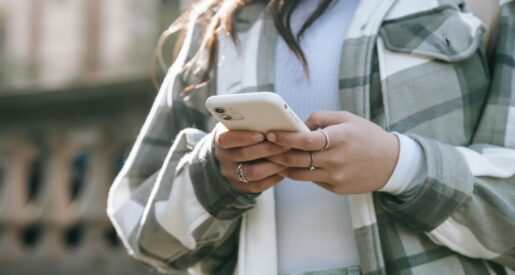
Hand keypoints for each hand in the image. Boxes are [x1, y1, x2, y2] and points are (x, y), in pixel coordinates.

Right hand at [214, 124, 287, 193]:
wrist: (227, 159)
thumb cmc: (239, 136)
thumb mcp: (237, 127)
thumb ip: (248, 124)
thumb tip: (272, 119)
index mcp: (221, 140)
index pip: (227, 139)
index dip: (245, 137)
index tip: (262, 134)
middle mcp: (223, 158)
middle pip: (244, 155)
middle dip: (267, 149)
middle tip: (285, 145)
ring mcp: (230, 175)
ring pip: (253, 173)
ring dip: (273, 165)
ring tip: (287, 158)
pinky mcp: (240, 187)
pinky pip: (258, 186)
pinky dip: (273, 178)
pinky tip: (283, 170)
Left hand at [266, 111, 399, 193]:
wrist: (391, 163)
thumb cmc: (367, 136)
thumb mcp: (347, 118)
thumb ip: (320, 117)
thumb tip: (299, 124)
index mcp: (339, 138)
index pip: (305, 140)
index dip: (285, 138)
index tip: (271, 134)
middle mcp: (335, 160)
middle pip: (297, 159)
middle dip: (276, 153)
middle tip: (264, 147)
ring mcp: (335, 176)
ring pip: (299, 174)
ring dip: (283, 166)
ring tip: (273, 158)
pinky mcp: (335, 188)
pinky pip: (311, 180)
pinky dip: (301, 173)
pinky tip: (293, 166)